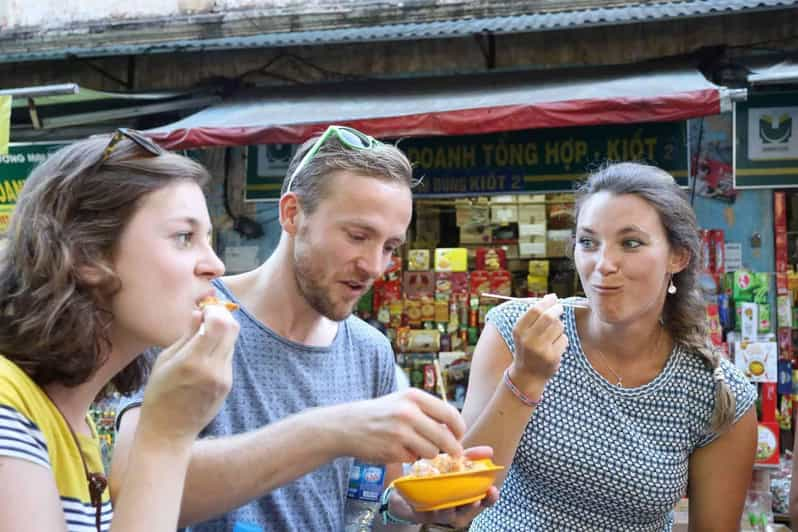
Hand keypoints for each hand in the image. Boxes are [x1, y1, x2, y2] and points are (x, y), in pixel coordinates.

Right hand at [138, 305, 239, 444]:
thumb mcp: (164, 361)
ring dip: (221, 335)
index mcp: (193, 361)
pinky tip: (204, 358)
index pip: (219, 324)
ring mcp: (224, 379)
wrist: (168, 432)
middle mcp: (213, 369)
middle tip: (208, 318)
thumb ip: (185, 336)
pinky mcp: (228, 386)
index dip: (215, 311)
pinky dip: (220, 351)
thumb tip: (200, 314)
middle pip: (232, 330)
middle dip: (222, 318)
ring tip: (202, 340)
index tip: (204, 310)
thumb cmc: (158, 394)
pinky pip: (228, 359)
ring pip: (231, 344)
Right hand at [331, 388, 465, 463]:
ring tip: (415, 446)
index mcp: (414, 396)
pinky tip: (398, 449)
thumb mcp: (403, 401)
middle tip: (454, 453)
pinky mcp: (392, 450)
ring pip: (431, 451)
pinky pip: (413, 460)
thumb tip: (455, 429)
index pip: (450, 414)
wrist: (348, 425)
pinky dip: (410, 458)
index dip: (459, 428)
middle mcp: (408, 413)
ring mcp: (400, 432)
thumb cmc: (381, 413)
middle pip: (444, 437)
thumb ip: (428, 411)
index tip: (460, 436)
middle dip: (453, 448)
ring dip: (428, 453)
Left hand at [388, 446, 499, 527]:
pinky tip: (430, 499)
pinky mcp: (421, 513)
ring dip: (451, 510)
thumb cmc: (437, 476)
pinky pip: (427, 513)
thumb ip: (471, 457)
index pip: (484, 501)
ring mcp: (439, 513)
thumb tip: (489, 450)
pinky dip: (430, 508)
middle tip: (477, 499)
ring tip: (450, 504)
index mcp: (466, 498)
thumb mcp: (454, 463)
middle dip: (473, 506)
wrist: (408, 485)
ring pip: (448, 515)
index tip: (493, 489)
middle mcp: (455, 509)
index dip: (490, 498)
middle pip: (467, 512)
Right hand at [510, 293, 567, 391]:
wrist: (527, 374)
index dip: (546, 301)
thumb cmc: (527, 347)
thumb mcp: (523, 332)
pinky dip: (562, 339)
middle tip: (560, 308)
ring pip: (559, 327)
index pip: (535, 310)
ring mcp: (540, 349)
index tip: (553, 298)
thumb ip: (534, 316)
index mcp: (519, 330)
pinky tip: (555, 347)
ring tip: (553, 333)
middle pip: (548, 316)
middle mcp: (528, 339)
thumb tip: (551, 297)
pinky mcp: (552, 357)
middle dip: (557, 309)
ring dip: (560, 326)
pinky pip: (564, 339)